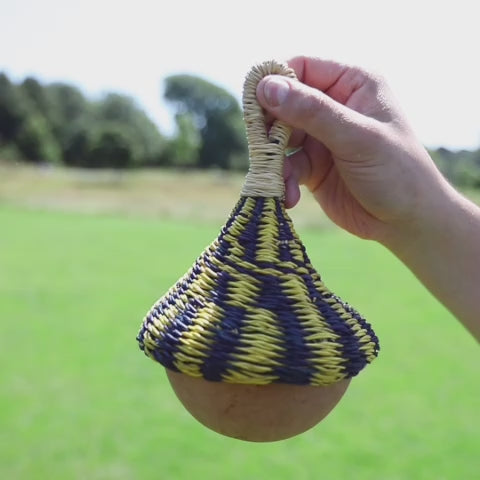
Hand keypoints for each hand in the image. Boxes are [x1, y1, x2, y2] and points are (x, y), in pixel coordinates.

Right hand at [256, 56, 445, 241]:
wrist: (406, 221)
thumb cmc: (396, 172)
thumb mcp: (356, 138)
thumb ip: (312, 112)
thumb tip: (267, 88)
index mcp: (351, 84)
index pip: (302, 68)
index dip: (276, 82)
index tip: (257, 104)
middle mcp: (333, 106)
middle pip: (283, 104)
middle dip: (271, 129)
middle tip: (263, 148)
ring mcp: (321, 138)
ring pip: (280, 139)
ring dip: (274, 160)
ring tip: (277, 181)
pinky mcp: (313, 167)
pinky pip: (286, 166)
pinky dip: (283, 181)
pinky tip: (289, 198)